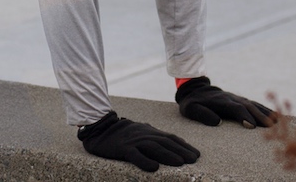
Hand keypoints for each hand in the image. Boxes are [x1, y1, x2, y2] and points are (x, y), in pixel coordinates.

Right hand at [77, 111, 200, 172]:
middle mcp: (143, 135)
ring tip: (180, 163)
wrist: (99, 128)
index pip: (170, 138)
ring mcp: (133, 141)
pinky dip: (144, 161)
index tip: (196, 154)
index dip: (184, 145)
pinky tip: (154, 167)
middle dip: (181, 150)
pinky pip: (134, 155)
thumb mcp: (139, 132)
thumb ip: (152, 137)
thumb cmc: (121, 133)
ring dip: (168, 155)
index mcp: (148, 131)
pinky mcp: (122, 148)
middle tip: (194, 159)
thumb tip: (169, 143)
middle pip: (165, 142)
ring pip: (153, 147)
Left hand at [175, 77, 277, 127]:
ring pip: (254, 105)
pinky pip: (255, 104)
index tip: (252, 126)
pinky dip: (265, 110)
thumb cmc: (192, 103)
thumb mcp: (191, 109)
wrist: (195, 89)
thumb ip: (202, 114)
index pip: (235, 108)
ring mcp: (237, 98)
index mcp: (221, 101)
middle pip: (248, 107)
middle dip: (260, 117)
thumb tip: (218, 122)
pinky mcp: (240, 100)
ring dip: (266, 113)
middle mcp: (231, 98)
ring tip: (278, 124)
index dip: (244, 116)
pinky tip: (275, 117)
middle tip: (272, 128)